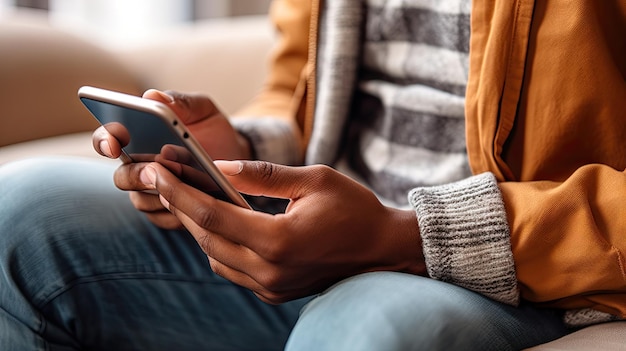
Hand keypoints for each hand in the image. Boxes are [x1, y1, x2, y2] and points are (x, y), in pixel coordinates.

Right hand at [91, 89, 251, 228]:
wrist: (236, 157)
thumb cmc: (211, 129)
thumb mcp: (201, 110)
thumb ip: (180, 102)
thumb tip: (153, 96)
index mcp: (136, 136)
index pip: (107, 138)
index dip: (105, 141)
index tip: (115, 143)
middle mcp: (138, 167)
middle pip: (122, 177)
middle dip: (135, 174)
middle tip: (154, 168)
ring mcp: (151, 193)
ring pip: (141, 200)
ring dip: (161, 194)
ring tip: (185, 184)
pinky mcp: (167, 213)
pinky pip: (164, 218)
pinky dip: (178, 211)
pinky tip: (196, 202)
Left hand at [141, 160, 426, 303]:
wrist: (382, 248)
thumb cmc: (354, 209)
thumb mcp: (314, 179)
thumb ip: (263, 176)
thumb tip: (220, 168)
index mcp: (278, 239)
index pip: (212, 215)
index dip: (180, 191)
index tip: (158, 171)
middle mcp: (270, 270)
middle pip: (206, 237)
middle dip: (180, 206)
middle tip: (164, 179)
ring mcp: (271, 287)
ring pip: (215, 256)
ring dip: (198, 228)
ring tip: (188, 198)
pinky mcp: (274, 293)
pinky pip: (232, 270)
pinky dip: (218, 246)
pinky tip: (218, 224)